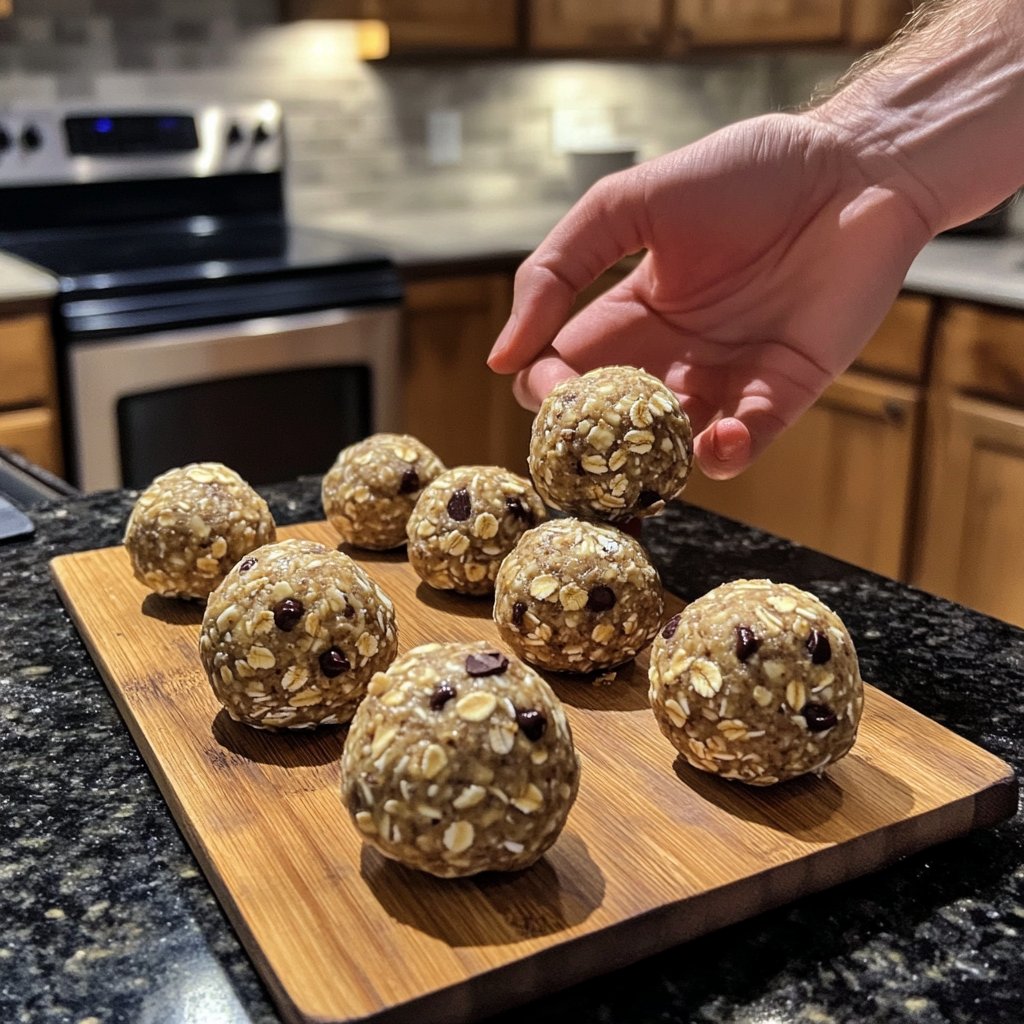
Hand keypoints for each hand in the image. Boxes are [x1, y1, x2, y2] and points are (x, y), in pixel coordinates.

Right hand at [488, 112, 933, 478]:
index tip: (547, 386)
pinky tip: (716, 439)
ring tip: (651, 449)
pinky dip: (724, 454)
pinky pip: (743, 443)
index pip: (565, 371)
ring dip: (652, 459)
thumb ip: (557, 269)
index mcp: (630, 315)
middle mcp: (671, 356)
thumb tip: (501, 358)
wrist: (852, 166)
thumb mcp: (629, 203)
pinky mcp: (781, 392)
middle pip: (610, 421)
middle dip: (593, 438)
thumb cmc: (743, 172)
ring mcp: (725, 378)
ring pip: (670, 447)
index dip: (547, 389)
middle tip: (594, 435)